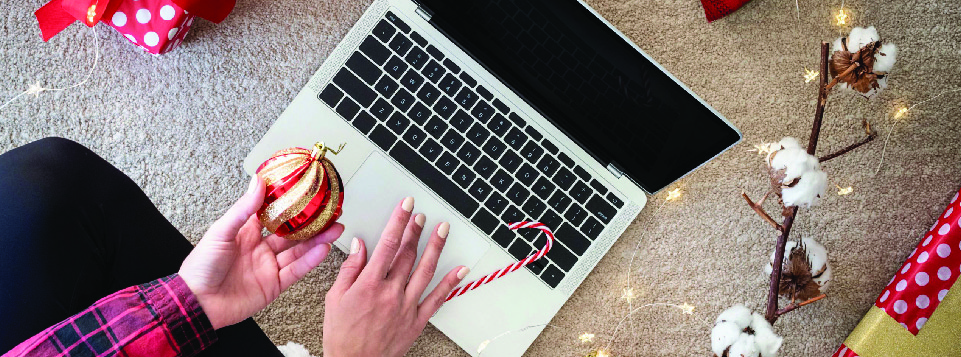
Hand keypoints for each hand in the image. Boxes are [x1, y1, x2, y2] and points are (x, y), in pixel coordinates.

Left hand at [179, 176, 343, 328]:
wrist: (196, 303)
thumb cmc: (200, 267)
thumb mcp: (220, 232)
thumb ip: (243, 209)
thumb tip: (257, 182)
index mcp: (246, 234)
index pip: (272, 214)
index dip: (289, 204)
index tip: (305, 192)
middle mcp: (260, 250)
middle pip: (292, 233)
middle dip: (311, 223)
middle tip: (329, 212)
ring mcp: (268, 268)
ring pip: (298, 251)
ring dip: (317, 240)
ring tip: (335, 228)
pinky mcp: (273, 286)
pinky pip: (296, 271)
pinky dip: (310, 261)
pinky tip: (323, 250)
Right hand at [323, 197, 468, 356]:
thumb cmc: (342, 334)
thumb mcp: (335, 298)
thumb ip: (350, 269)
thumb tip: (360, 245)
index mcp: (369, 284)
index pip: (388, 244)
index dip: (399, 221)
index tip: (406, 206)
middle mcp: (390, 292)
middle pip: (408, 254)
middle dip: (416, 230)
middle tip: (421, 214)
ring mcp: (406, 306)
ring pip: (426, 271)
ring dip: (435, 247)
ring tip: (443, 229)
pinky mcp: (417, 320)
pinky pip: (437, 299)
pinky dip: (451, 283)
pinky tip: (461, 269)